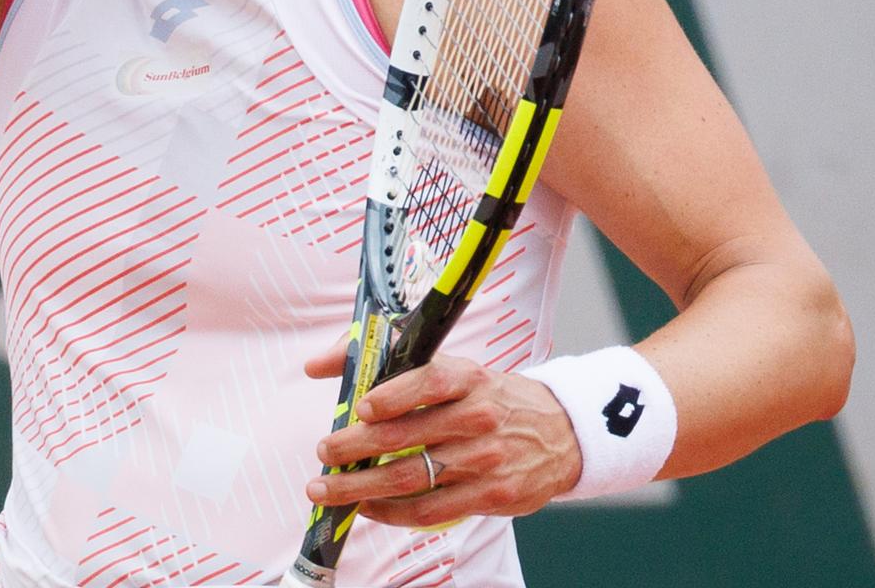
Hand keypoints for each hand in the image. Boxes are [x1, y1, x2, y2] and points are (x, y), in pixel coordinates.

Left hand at [300, 344, 582, 526]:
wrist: (559, 433)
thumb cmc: (485, 397)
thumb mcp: (451, 368)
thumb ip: (382, 362)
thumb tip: (315, 365)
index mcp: (468, 379)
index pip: (430, 382)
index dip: (393, 395)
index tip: (360, 408)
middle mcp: (479, 418)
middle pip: (408, 436)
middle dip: (356, 447)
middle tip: (324, 452)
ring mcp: (486, 460)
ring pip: (411, 478)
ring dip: (361, 487)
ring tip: (326, 488)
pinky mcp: (492, 495)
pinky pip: (431, 510)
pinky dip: (391, 512)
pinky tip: (365, 507)